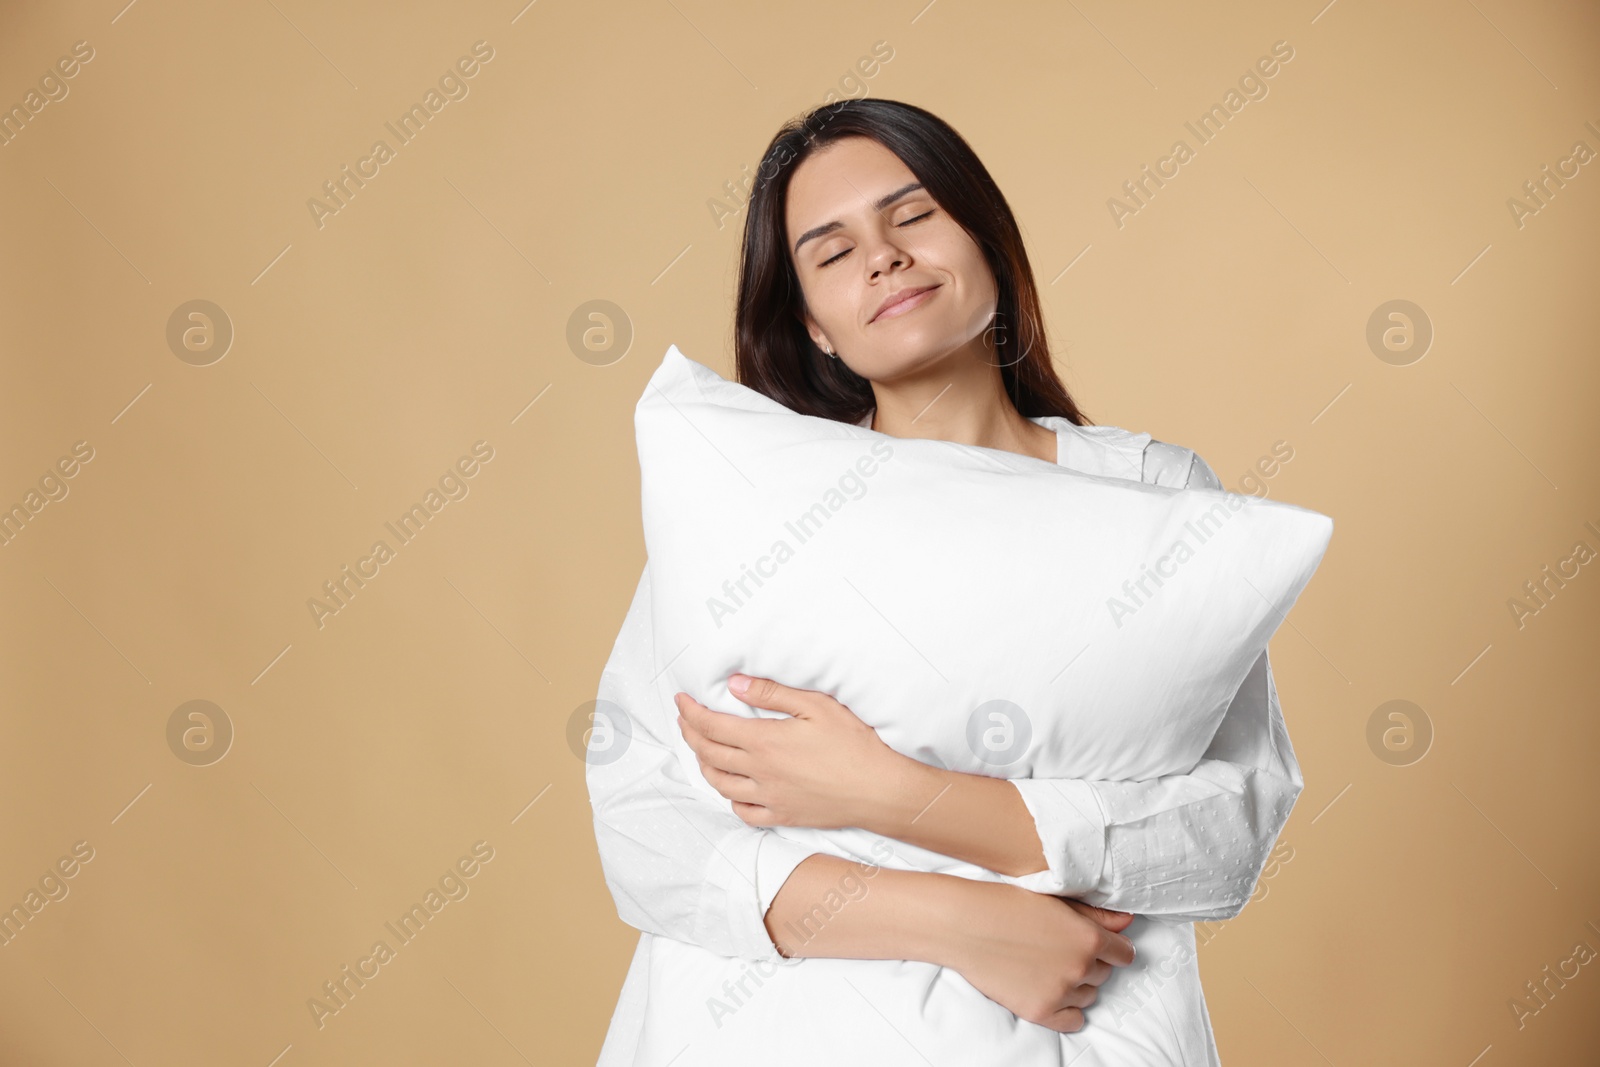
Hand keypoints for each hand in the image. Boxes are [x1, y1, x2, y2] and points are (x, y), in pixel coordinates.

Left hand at [675, 673, 907, 830]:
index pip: (712, 726)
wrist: (878, 789)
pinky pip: (744, 813)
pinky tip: (732, 789)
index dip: (691, 712)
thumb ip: (772, 694)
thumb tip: (734, 684)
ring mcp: (769, 798)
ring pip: (721, 785)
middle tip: (685, 720)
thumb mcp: (816, 705)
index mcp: (764, 742)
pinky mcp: (783, 816)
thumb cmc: (853, 744)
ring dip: (704, 765)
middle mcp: (760, 773)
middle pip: (709, 754)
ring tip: (701, 750)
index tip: (681, 700)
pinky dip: (730, 799)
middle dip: (690, 734)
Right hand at [939, 880, 1136, 1033]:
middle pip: (1103, 973)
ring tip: (1049, 967)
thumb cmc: (1006, 905)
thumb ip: (1096, 915)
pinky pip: (1073, 1021)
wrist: (965, 925)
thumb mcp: (1055, 901)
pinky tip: (1051, 992)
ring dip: (1077, 985)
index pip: (1124, 953)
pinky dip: (1067, 1010)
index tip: (1101, 947)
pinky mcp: (1041, 1011)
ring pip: (1088, 996)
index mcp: (1088, 937)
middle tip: (1060, 949)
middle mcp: (1081, 967)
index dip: (1112, 948)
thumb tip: (1127, 923)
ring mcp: (1061, 992)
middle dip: (1088, 963)